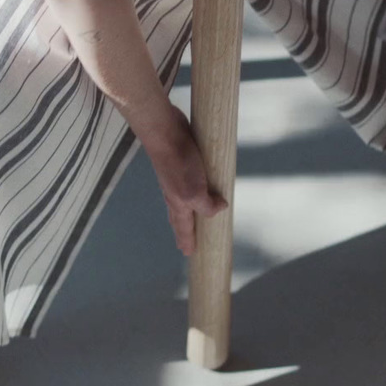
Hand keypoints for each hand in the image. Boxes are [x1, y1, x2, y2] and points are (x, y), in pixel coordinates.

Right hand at [140, 106, 226, 255]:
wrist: (164, 132)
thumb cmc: (179, 163)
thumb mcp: (195, 191)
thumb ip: (207, 205)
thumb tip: (220, 208)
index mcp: (178, 204)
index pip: (183, 228)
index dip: (187, 240)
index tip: (188, 253)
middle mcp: (176, 193)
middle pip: (180, 217)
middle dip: (184, 230)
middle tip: (187, 242)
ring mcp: (178, 177)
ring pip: (185, 199)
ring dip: (190, 210)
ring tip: (195, 216)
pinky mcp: (184, 162)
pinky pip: (192, 181)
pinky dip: (196, 188)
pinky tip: (201, 183)